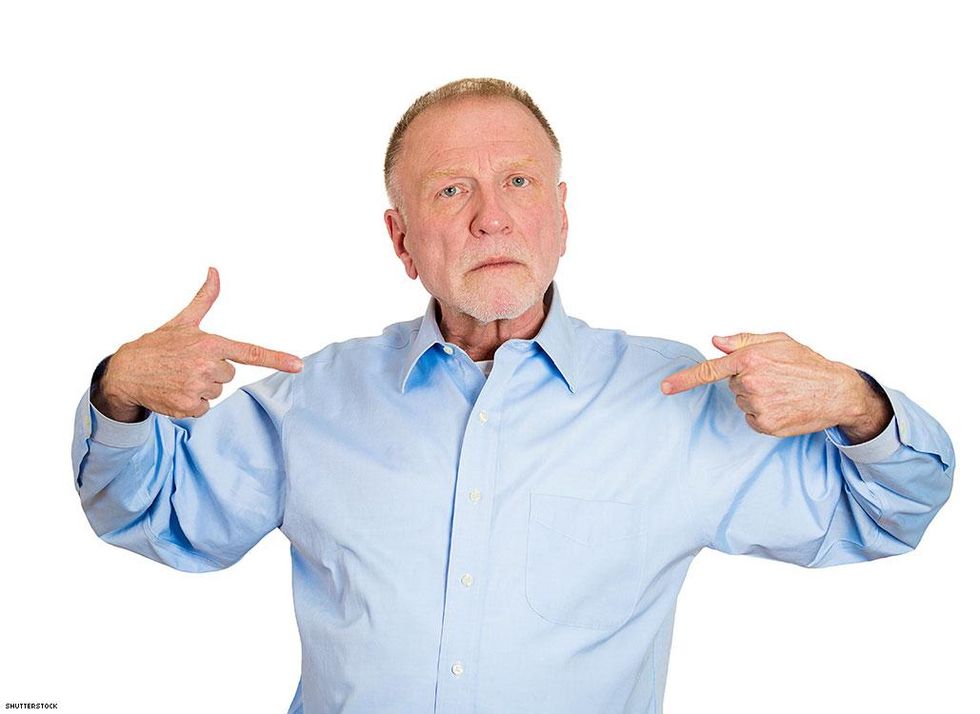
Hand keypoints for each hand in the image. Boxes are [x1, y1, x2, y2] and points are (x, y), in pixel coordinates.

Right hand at [94, 267, 302, 420]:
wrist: (126, 371)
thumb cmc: (158, 345)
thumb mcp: (183, 321)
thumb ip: (205, 298)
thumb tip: (214, 270)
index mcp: (210, 343)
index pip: (251, 352)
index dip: (277, 359)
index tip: (298, 365)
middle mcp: (207, 365)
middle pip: (229, 375)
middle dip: (212, 371)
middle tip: (187, 365)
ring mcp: (198, 387)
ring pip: (217, 392)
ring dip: (201, 388)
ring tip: (179, 377)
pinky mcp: (189, 406)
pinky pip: (205, 408)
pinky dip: (192, 404)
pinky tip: (175, 392)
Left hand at [660, 332, 889, 439]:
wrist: (837, 391)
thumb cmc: (807, 363)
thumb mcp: (778, 341)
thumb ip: (743, 340)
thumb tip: (715, 342)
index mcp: (750, 358)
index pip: (709, 370)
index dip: (684, 379)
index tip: (664, 388)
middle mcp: (751, 382)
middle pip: (731, 384)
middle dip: (747, 380)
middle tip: (775, 377)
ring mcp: (758, 406)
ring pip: (741, 401)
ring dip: (756, 397)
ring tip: (782, 391)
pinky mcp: (766, 425)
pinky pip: (751, 418)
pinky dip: (763, 413)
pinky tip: (783, 405)